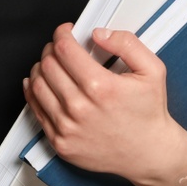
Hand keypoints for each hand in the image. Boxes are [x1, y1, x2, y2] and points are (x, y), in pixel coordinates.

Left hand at [23, 22, 186, 185]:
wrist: (148, 153)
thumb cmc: (148, 114)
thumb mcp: (152, 70)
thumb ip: (127, 44)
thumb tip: (99, 33)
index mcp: (101, 87)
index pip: (65, 49)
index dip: (62, 34)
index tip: (65, 32)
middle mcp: (80, 108)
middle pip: (48, 65)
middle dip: (52, 49)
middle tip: (61, 48)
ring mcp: (67, 128)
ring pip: (37, 85)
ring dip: (40, 68)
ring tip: (51, 64)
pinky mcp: (60, 142)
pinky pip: (36, 110)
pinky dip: (34, 92)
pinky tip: (41, 84)